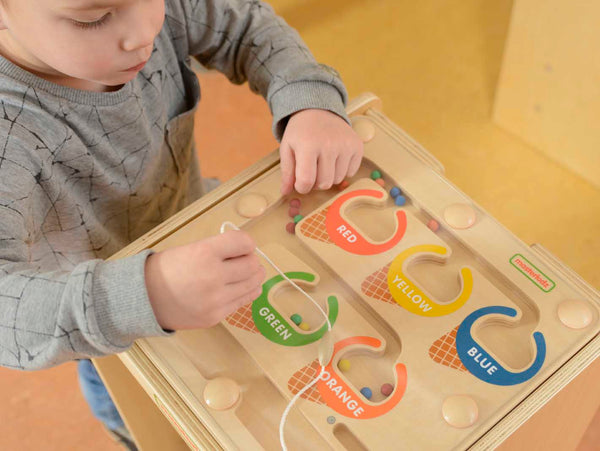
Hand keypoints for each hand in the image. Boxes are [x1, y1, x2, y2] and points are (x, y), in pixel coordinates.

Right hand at [144, 230, 265, 329]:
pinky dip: (245, 292)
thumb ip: (219, 249)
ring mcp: (215, 300)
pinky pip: (243, 302)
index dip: (246, 243)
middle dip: (251, 260)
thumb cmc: (167, 269)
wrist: (144, 298)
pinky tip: (239, 288)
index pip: (244, 242)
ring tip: (245, 274)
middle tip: (243, 261)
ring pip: (253, 285)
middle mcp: (213, 276)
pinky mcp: (215, 316)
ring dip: (253, 277)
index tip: (242, 246)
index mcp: (205, 253)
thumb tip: (246, 251)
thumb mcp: (191, 248)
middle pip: (253, 265)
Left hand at [279, 109, 363, 194]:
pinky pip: (351, 173)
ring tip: (322, 163)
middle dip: (315, 183)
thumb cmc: (300, 132)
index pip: (306, 181)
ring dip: (329, 177)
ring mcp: (346, 145)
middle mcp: (329, 145)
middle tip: (311, 171)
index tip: (300, 183)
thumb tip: (286, 192)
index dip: (302, 187)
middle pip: (324, 184)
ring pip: (338, 180)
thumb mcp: (287, 148)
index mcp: (308, 145)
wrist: (318, 110)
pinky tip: (335, 159)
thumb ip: (286, 172)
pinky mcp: (357, 146)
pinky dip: (342, 171)